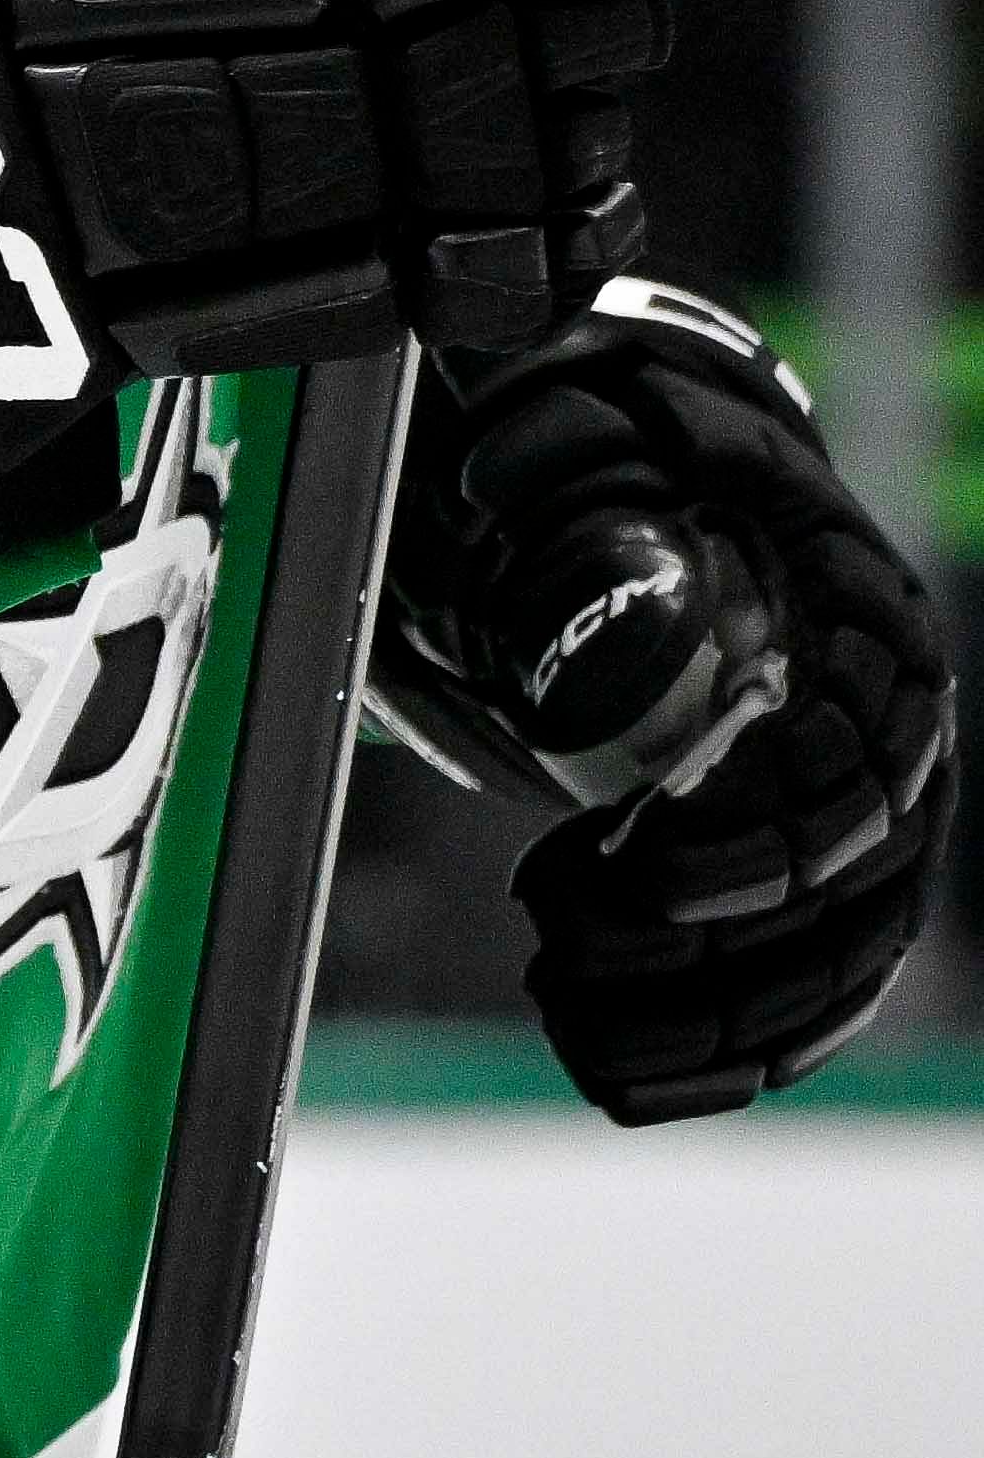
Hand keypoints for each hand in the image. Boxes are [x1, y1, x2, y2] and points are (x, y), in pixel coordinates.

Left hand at [392, 281, 957, 1119]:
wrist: (724, 562)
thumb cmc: (669, 498)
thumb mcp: (652, 447)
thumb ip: (628, 439)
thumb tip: (584, 380)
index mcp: (874, 651)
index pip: (843, 769)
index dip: (736, 830)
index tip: (613, 859)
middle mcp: (898, 760)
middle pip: (834, 889)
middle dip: (699, 935)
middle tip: (560, 932)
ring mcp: (875, 851)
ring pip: (820, 969)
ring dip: (696, 1014)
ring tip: (564, 1003)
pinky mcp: (830, 919)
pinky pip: (801, 1016)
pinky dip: (716, 1063)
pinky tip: (614, 1076)